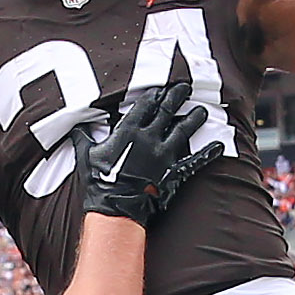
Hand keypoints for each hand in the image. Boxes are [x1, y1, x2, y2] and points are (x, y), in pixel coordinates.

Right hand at [84, 76, 225, 223]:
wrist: (115, 208)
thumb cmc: (99, 182)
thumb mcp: (86, 154)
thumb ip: (83, 136)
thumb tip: (76, 125)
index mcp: (129, 131)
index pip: (145, 105)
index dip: (154, 95)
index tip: (161, 88)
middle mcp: (149, 138)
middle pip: (166, 111)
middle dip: (176, 97)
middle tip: (185, 86)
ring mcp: (164, 155)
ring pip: (183, 130)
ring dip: (194, 119)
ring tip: (203, 110)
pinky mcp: (174, 172)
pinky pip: (195, 161)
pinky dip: (207, 153)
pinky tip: (218, 146)